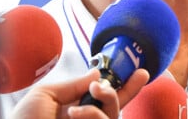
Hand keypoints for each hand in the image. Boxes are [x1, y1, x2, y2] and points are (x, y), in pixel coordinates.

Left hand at [10, 68, 149, 118]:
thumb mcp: (46, 95)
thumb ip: (73, 85)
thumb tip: (97, 73)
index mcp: (77, 108)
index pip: (106, 97)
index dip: (125, 85)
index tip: (140, 72)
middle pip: (116, 106)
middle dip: (114, 92)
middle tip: (99, 87)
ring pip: (113, 116)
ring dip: (98, 107)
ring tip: (74, 110)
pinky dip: (92, 115)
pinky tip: (73, 115)